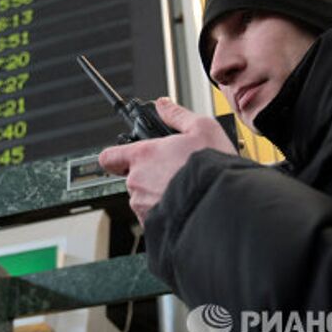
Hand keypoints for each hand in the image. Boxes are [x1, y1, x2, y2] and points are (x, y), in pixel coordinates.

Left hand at [99, 97, 236, 225]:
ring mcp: (142, 207)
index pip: (110, 156)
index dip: (117, 156)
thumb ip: (177, 115)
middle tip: (174, 171)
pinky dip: (166, 212)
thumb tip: (163, 105)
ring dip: (158, 194)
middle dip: (150, 175)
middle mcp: (137, 182)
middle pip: (133, 177)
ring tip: (184, 189)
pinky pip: (154, 218)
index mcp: (143, 156)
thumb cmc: (211, 169)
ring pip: (143, 199)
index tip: (126, 156)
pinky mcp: (152, 226)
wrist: (221, 207)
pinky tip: (185, 205)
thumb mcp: (202, 128)